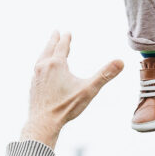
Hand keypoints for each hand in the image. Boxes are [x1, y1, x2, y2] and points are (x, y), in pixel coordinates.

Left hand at [20, 32, 123, 148]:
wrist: (43, 122)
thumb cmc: (66, 107)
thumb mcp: (89, 90)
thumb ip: (105, 75)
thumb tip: (121, 62)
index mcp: (56, 64)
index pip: (62, 46)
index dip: (66, 38)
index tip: (67, 32)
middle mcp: (44, 67)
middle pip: (49, 48)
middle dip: (53, 40)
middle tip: (56, 32)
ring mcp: (36, 76)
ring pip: (41, 58)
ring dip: (46, 51)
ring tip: (48, 49)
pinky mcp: (33, 85)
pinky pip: (37, 69)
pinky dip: (41, 63)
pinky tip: (43, 70)